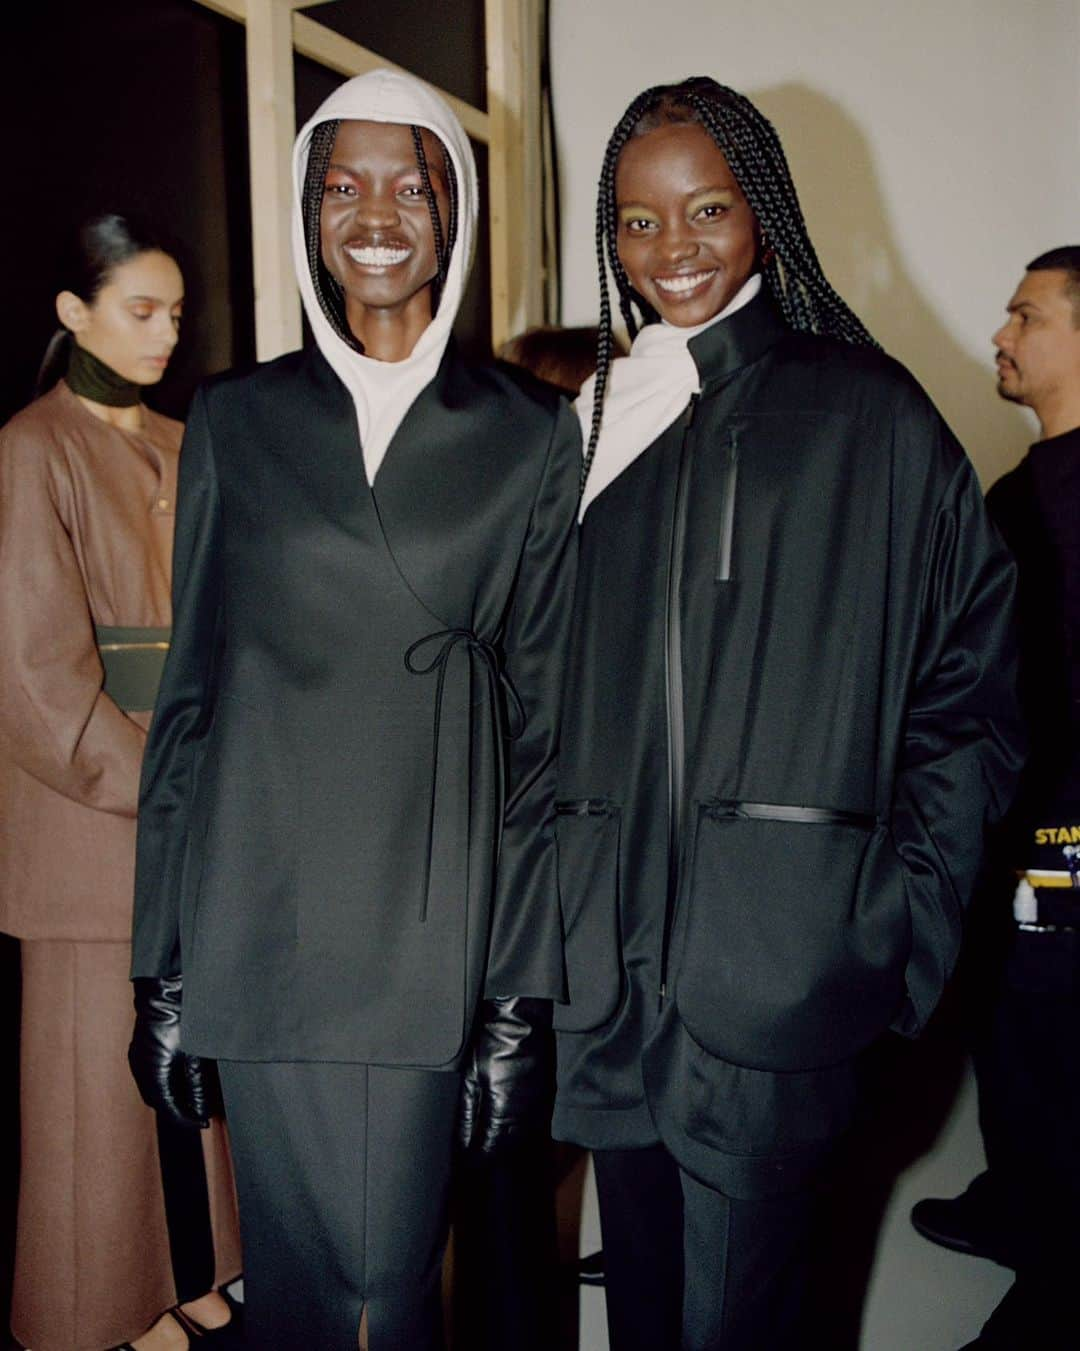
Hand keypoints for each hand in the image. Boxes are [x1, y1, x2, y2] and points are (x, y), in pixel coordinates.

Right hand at [128, 976, 220, 1127]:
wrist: (166, 990)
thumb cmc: (182, 1018)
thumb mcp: (195, 1054)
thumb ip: (197, 1085)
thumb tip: (201, 1111)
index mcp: (153, 1072)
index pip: (168, 1107)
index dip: (185, 1118)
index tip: (202, 1123)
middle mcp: (140, 1068)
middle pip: (158, 1101)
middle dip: (177, 1111)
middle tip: (199, 1115)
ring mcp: (137, 1059)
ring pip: (153, 1090)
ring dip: (170, 1098)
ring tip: (193, 1100)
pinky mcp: (140, 1050)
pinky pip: (150, 1077)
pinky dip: (164, 1085)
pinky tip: (180, 1082)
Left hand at [457, 996, 552, 1155]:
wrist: (520, 1015)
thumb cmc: (492, 1041)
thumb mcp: (471, 1078)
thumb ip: (468, 1115)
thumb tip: (463, 1144)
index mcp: (505, 1110)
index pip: (490, 1149)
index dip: (476, 1159)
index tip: (464, 1162)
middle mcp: (526, 1113)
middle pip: (507, 1148)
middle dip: (490, 1154)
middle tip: (472, 1155)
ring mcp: (539, 1104)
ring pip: (521, 1136)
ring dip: (505, 1142)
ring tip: (487, 1141)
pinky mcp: (545, 1094)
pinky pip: (532, 1121)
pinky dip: (518, 1127)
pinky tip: (505, 1122)